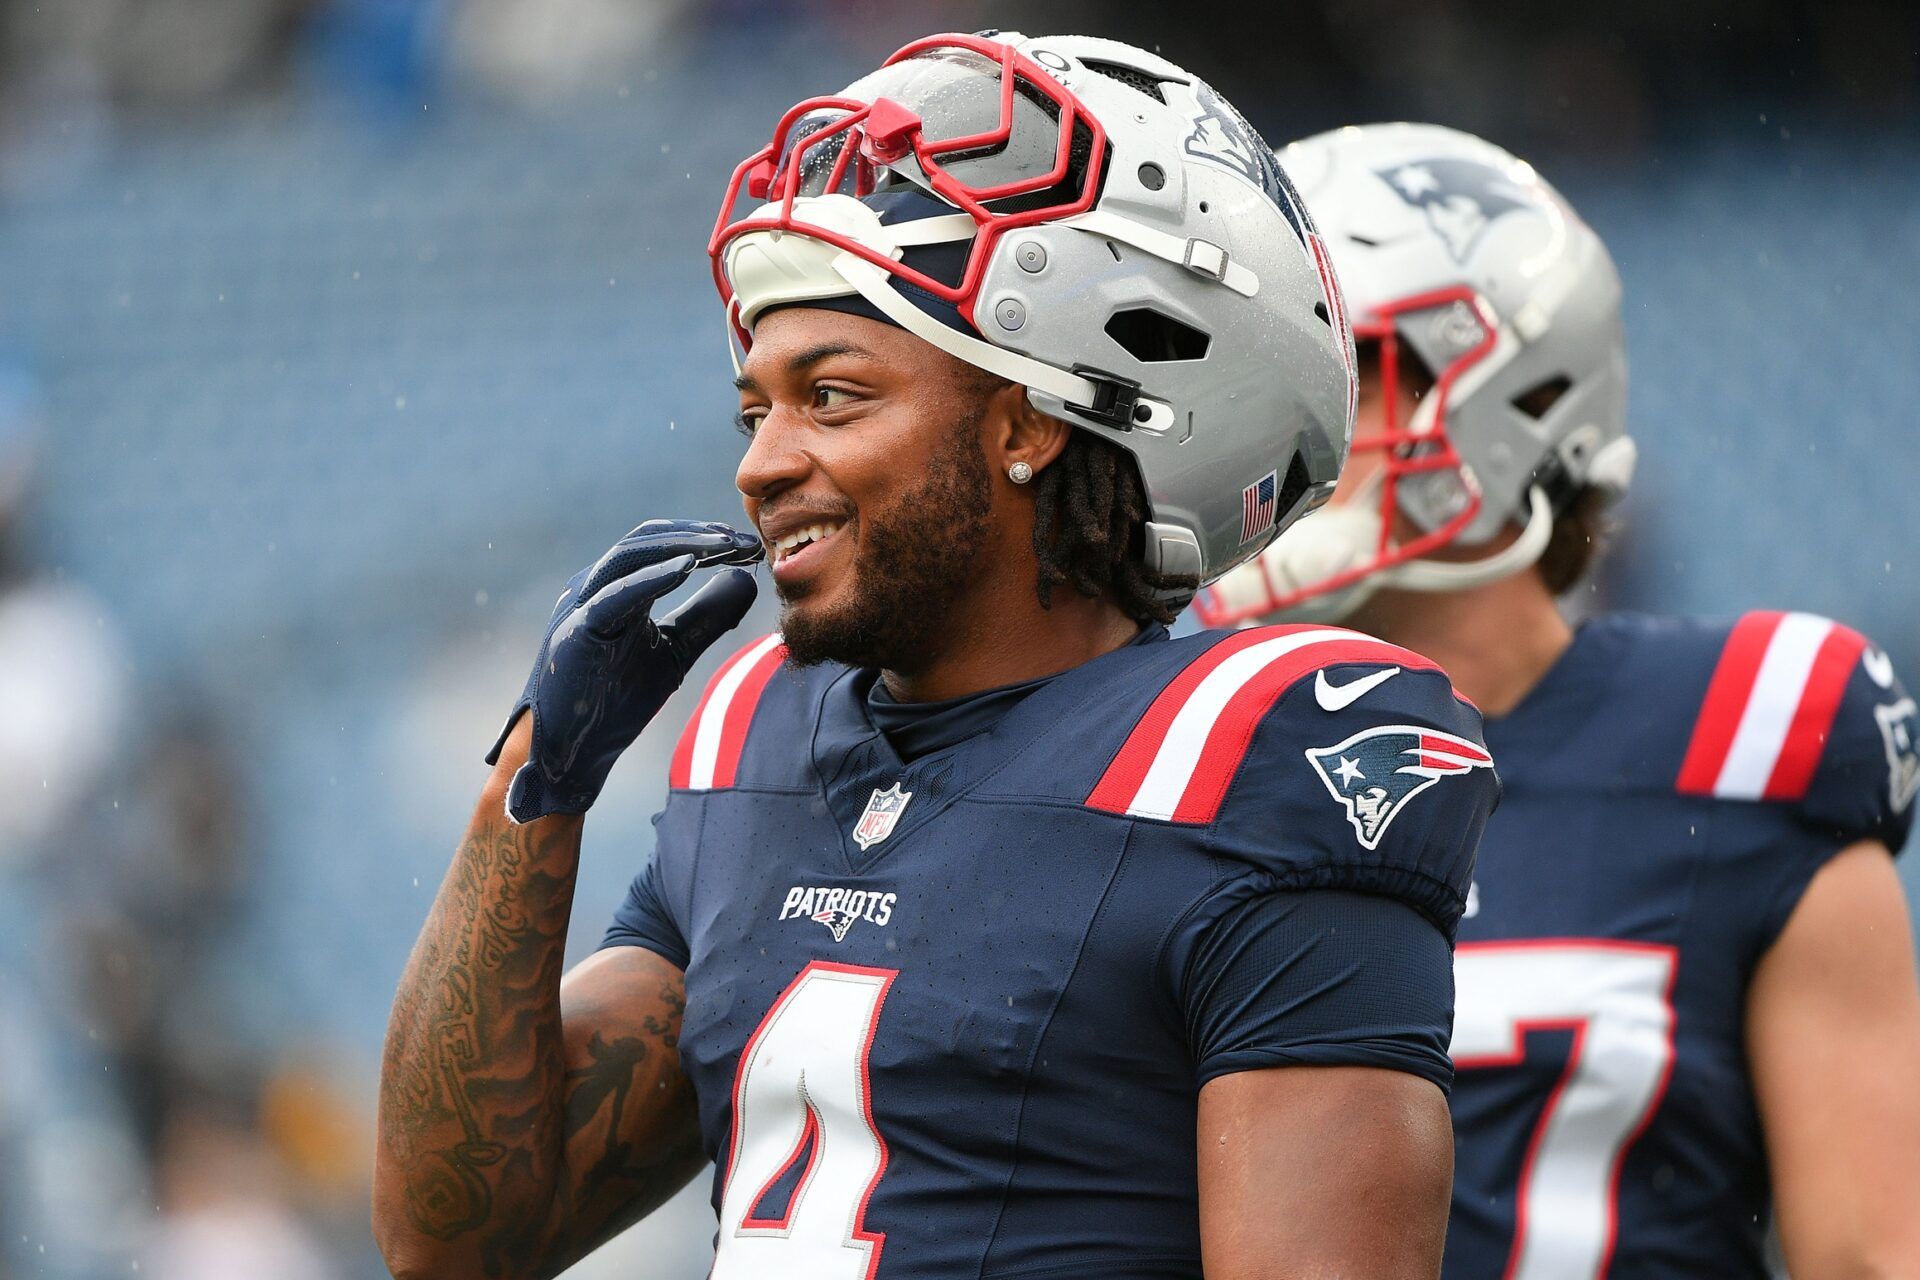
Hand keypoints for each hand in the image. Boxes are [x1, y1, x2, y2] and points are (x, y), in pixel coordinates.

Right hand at [487, 520, 761, 822]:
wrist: (571, 754)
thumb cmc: (614, 702)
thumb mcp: (676, 650)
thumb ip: (707, 616)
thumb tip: (747, 581)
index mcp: (615, 587)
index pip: (663, 545)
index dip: (707, 538)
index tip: (750, 545)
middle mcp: (594, 587)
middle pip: (648, 539)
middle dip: (700, 535)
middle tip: (747, 540)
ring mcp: (581, 606)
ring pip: (631, 555)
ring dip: (682, 546)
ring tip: (726, 546)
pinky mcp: (577, 632)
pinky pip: (615, 596)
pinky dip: (652, 578)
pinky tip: (688, 568)